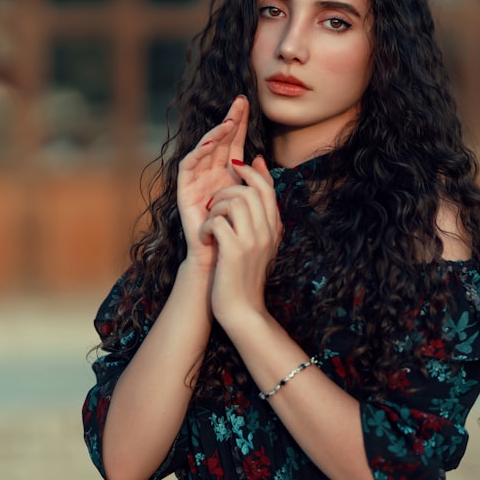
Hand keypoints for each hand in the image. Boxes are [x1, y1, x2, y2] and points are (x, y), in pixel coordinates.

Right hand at [177, 96, 248, 267]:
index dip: (240, 123)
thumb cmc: (238, 229)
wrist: (220, 255)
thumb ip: (257, 180)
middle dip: (229, 121)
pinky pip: (188, 165)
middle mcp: (211, 172)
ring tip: (228, 123)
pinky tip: (210, 144)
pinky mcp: (183, 189)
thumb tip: (259, 157)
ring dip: (215, 135)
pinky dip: (198, 153)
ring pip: (204, 150)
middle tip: (239, 102)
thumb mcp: (252, 200)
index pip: (234, 142)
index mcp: (227, 173)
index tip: (247, 103)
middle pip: (220, 141)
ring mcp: (196, 179)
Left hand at [199, 156, 281, 327]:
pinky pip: (217, 221)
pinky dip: (206, 227)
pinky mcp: (234, 252)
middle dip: (225, 191)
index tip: (234, 169)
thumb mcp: (258, 242)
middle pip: (249, 191)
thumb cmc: (245, 274)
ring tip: (211, 224)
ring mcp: (252, 241)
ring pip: (233, 201)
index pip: (266, 188)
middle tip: (214, 207)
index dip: (249, 173)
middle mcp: (266, 232)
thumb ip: (258, 215)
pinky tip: (206, 239)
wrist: (243, 310)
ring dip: (215, 209)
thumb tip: (255, 184)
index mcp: (273, 228)